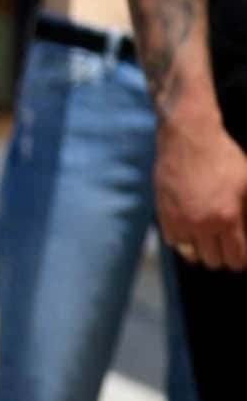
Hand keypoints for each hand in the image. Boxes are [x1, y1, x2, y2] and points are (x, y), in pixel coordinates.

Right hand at [157, 103, 246, 271]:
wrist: (188, 138)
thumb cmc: (222, 156)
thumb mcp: (246, 181)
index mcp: (227, 217)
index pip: (237, 257)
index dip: (242, 260)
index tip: (242, 256)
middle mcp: (202, 224)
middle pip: (214, 261)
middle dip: (224, 256)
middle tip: (227, 246)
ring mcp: (180, 221)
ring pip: (192, 256)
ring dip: (203, 250)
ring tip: (208, 240)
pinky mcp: (163, 215)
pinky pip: (174, 242)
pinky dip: (184, 240)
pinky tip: (191, 228)